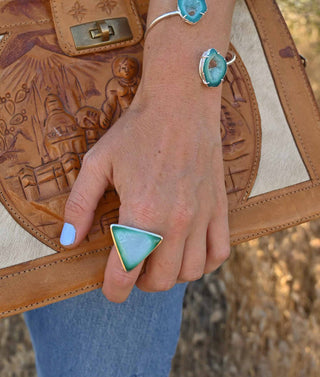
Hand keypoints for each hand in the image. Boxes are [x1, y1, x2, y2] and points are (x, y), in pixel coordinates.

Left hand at [62, 76, 228, 301]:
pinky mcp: (219, 206)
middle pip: (161, 280)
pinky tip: (189, 250)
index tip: (110, 289)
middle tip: (132, 266)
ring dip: (171, 274)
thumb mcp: (98, 162)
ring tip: (159, 258)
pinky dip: (205, 262)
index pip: (127, 273)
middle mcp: (176, 221)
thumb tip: (69, 241)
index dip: (113, 290)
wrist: (180, 103)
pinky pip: (220, 252)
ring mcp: (202, 215)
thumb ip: (80, 204)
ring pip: (191, 272)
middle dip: (140, 282)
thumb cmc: (137, 130)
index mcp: (142, 213)